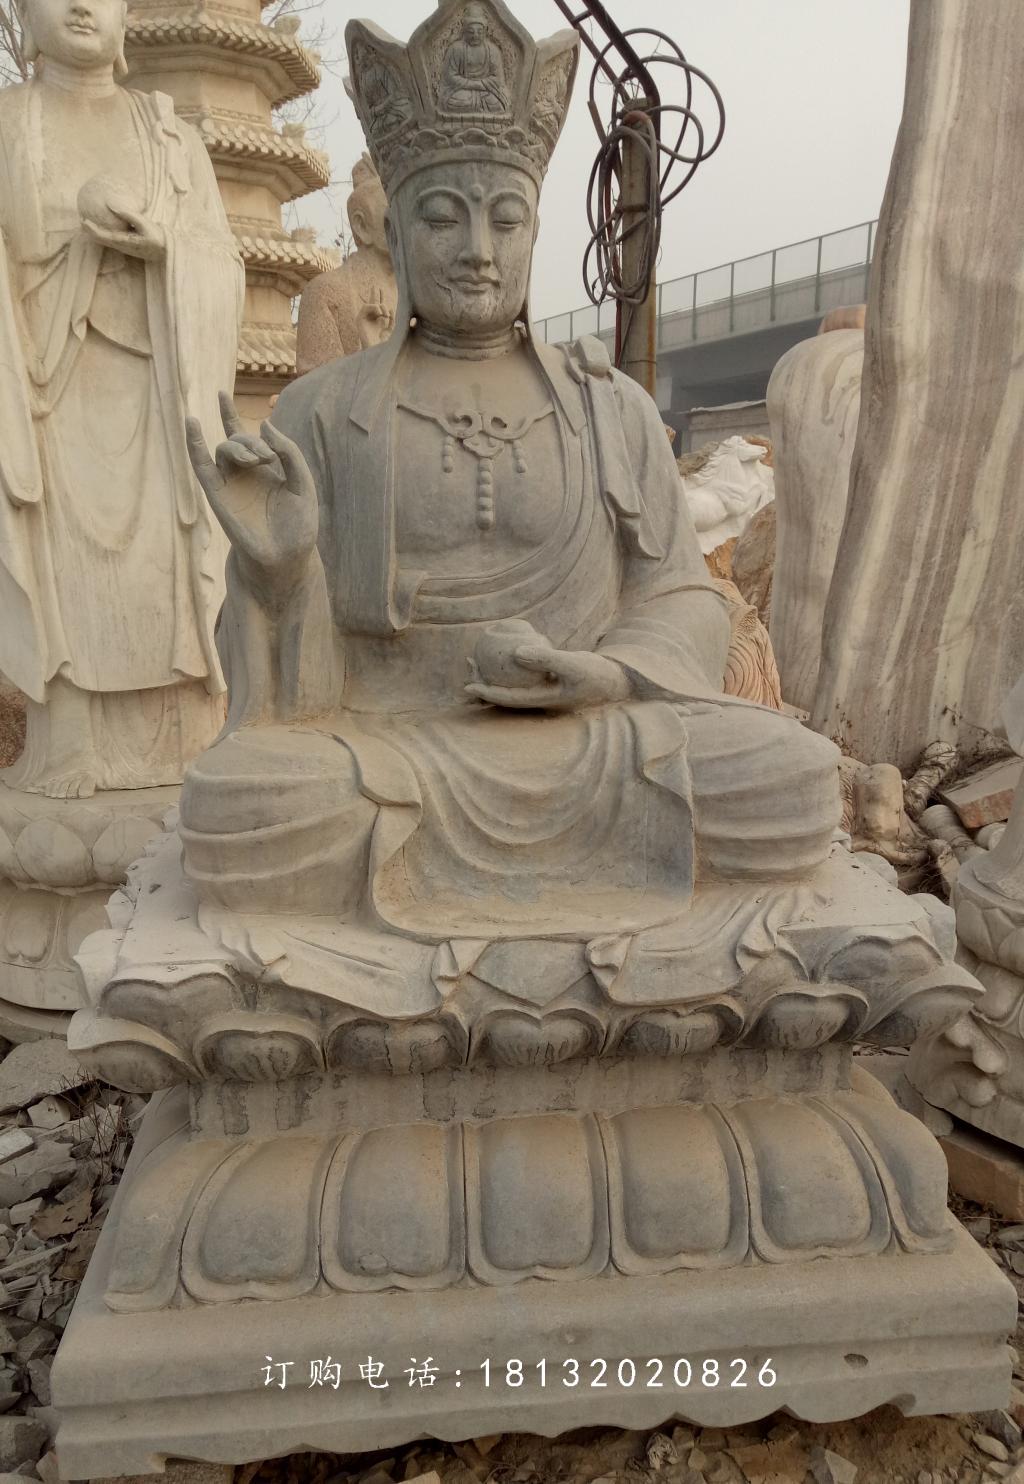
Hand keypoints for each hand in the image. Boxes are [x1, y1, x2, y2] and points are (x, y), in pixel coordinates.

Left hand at [83, 208, 164, 260]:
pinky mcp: (129, 247)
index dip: (91, 229)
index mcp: (124, 242)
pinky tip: (104, 226)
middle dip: (90, 231)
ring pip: (106, 241)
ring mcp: (125, 248)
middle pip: (101, 240)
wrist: (167, 251)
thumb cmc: (157, 237)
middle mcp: (122, 247)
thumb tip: (110, 204)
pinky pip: (112, 239)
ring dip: (96, 233)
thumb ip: (127, 214)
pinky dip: (104, 233)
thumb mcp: (144, 223)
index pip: (103, 236)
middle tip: (81, 219)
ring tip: (88, 222)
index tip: (82, 220)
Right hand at [186, 392, 318, 586]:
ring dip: (239, 447)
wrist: (286, 556)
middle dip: (251, 442)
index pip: (246, 437)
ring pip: (224, 449)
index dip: (228, 414)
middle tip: (266, 458)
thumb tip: (264, 424)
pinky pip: (202, 466)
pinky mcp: (218, 495)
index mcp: (266, 470)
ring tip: (256, 460)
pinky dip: (194, 444)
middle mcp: (245, 474)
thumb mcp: (303, 483)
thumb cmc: (298, 526)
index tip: (221, 395)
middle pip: (238, 440)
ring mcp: (230, 483)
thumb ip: (290, 452)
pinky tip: (190, 423)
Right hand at [357, 289, 394, 347]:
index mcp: (377, 320)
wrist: (375, 349)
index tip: (381, 290)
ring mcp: (364, 318)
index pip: (378, 306)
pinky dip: (374, 308)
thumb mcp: (390, 329)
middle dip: (375, 294)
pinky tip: (380, 313)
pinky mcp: (359, 318)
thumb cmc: (382, 342)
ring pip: (372, 304)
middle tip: (376, 286)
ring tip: (384, 314)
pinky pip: (366, 306)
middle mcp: (370, 318)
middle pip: (372, 302)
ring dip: (380, 306)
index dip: (380, 297)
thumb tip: (390, 308)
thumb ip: (391, 319)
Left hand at [466, 643, 631, 711]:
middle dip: (483, 682)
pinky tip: (505, 648)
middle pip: (504, 693)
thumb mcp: (574, 664)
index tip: (468, 684)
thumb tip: (515, 653)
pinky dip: (511, 664)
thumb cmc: (597, 675)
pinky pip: (524, 674)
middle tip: (467, 663)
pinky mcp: (549, 682)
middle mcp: (540, 699)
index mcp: (542, 702)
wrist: (617, 681)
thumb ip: (546, 659)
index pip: (508, 700)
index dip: (486, 693)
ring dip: (493, 672)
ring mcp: (544, 691)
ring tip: (476, 656)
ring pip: (512, 683)